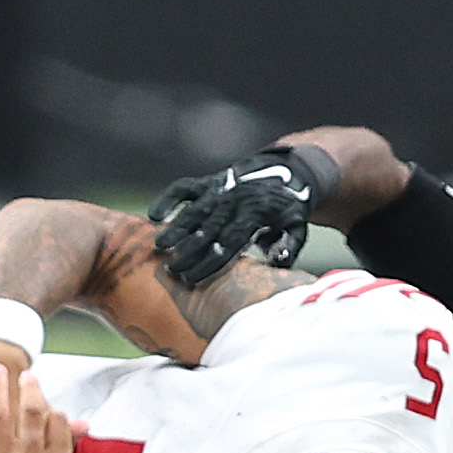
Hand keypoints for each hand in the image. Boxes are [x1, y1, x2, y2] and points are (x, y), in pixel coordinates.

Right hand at [149, 145, 338, 287]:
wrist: (283, 172)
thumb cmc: (286, 209)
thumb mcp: (298, 227)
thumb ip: (289, 246)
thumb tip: (277, 261)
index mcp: (255, 216)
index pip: (229, 243)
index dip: (209, 262)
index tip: (192, 279)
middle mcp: (233, 203)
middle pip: (207, 230)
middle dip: (188, 251)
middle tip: (171, 269)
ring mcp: (219, 191)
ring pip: (193, 212)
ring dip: (175, 229)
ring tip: (159, 247)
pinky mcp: (207, 182)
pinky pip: (183, 188)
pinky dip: (168, 199)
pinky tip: (154, 215)